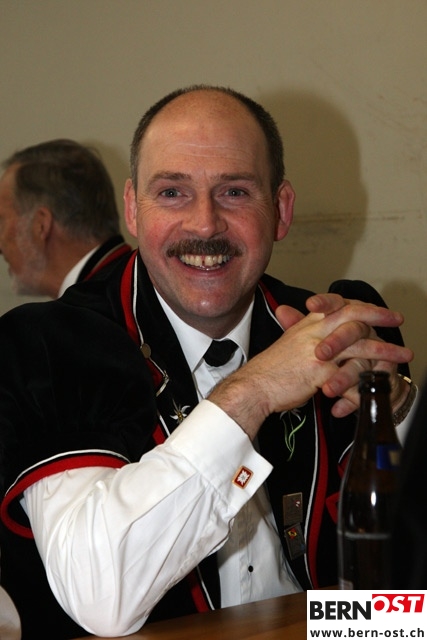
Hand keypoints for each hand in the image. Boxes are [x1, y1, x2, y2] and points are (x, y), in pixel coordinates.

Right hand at [210, 293, 411, 437]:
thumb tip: (299, 317)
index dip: (363, 306)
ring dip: (386, 349)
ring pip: (359, 344)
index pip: (340, 305)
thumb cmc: (269, 370)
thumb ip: (299, 329)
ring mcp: (317, 351)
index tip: (380, 310)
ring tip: (403, 356)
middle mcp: (314, 332)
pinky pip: (350, 375)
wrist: (253, 386)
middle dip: (380, 316)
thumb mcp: (288, 343)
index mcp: (308, 324)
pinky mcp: (320, 372)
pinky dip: (365, 382)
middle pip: (354, 316)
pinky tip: (377, 386)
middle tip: (398, 321)